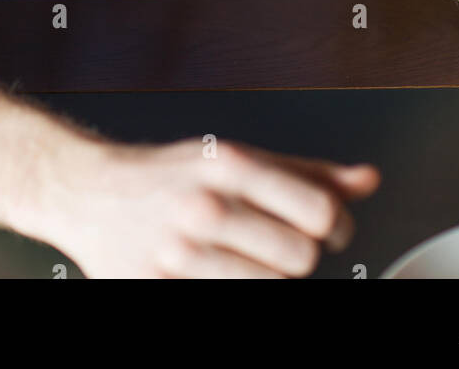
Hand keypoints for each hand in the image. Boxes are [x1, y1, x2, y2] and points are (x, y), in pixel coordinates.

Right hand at [49, 135, 380, 279]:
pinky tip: (225, 275)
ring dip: (269, 279)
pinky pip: (229, 302)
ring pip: (271, 288)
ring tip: (249, 262)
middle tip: (282, 247)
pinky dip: (238, 290)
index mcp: (231, 165)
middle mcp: (206, 207)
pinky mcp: (161, 289)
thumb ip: (307, 172)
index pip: (321, 212)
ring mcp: (181, 255)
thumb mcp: (237, 157)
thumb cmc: (171, 176)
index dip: (337, 226)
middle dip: (302, 257)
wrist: (90, 194)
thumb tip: (367, 179)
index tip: (325, 227)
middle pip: (302, 259)